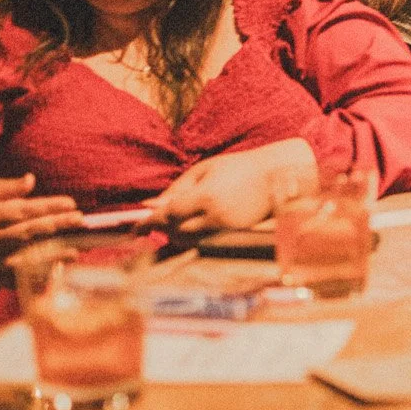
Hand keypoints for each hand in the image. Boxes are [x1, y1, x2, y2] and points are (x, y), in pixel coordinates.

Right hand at [0, 175, 83, 290]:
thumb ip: (4, 189)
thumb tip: (32, 181)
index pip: (23, 211)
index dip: (48, 207)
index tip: (71, 203)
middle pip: (29, 234)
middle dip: (57, 228)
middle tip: (82, 221)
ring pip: (26, 260)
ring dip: (53, 257)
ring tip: (77, 252)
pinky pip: (17, 280)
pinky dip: (37, 279)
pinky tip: (58, 274)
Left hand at [152, 138, 317, 232]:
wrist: (276, 177)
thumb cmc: (238, 167)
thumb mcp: (204, 169)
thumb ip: (176, 188)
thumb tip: (149, 204)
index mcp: (206, 197)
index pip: (167, 215)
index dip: (147, 223)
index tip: (134, 229)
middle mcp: (215, 217)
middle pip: (175, 233)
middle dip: (160, 228)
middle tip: (150, 223)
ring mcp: (226, 230)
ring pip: (188, 242)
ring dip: (174, 234)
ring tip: (172, 222)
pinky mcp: (234, 237)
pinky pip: (204, 242)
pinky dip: (192, 237)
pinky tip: (190, 226)